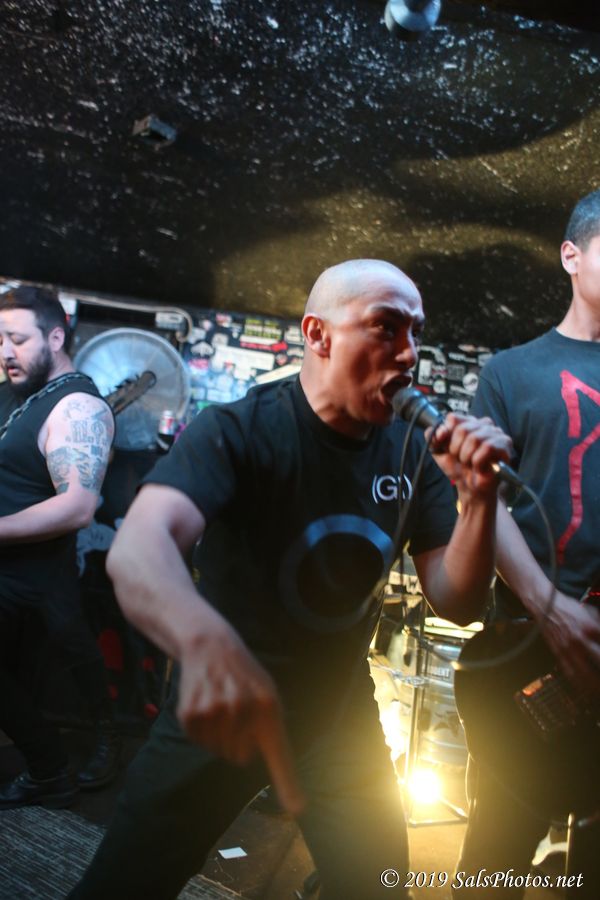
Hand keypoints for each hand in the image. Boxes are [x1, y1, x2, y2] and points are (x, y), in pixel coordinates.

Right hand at [176, 624, 304, 814]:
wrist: (210, 645)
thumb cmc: (244, 675)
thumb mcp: (267, 692)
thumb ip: (269, 726)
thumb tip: (260, 762)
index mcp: (268, 707)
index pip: (279, 752)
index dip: (288, 783)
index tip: (298, 808)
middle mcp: (243, 711)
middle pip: (241, 758)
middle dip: (239, 742)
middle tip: (236, 713)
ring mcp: (215, 713)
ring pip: (219, 751)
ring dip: (219, 735)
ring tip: (220, 705)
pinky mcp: (191, 715)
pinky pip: (198, 741)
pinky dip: (201, 730)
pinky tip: (205, 706)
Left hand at [428, 413, 511, 496]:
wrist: (470, 488)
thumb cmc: (458, 468)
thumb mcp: (439, 451)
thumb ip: (433, 437)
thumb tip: (440, 431)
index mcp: (468, 422)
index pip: (453, 418)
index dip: (446, 434)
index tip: (446, 448)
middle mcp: (483, 424)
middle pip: (463, 429)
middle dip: (457, 449)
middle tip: (461, 459)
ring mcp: (496, 433)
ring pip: (475, 438)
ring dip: (467, 457)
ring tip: (470, 463)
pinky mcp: (504, 444)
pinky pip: (487, 447)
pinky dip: (478, 461)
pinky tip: (479, 467)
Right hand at [539, 590, 599, 695]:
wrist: (545, 606)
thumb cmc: (568, 608)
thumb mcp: (592, 613)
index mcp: (590, 628)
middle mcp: (580, 641)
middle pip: (599, 661)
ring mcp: (568, 649)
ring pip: (584, 674)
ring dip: (594, 683)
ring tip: (598, 689)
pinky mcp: (558, 654)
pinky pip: (570, 673)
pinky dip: (579, 683)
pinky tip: (585, 688)